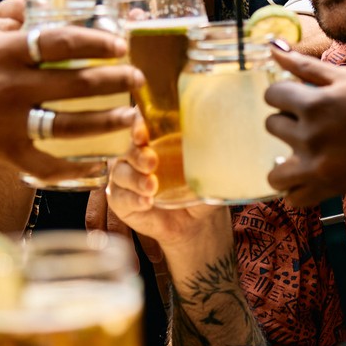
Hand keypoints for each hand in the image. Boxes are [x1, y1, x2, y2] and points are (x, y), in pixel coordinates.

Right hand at [0, 21, 139, 185]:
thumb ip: (9, 26)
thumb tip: (34, 10)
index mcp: (4, 50)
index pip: (59, 40)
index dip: (95, 41)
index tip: (120, 44)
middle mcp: (9, 84)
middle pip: (73, 81)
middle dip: (113, 80)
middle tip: (138, 79)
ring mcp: (7, 120)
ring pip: (68, 124)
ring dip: (106, 121)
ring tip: (131, 118)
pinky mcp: (3, 151)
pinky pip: (47, 164)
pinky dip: (75, 169)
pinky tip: (99, 166)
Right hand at [106, 124, 228, 249]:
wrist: (195, 223)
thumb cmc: (198, 189)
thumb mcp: (208, 172)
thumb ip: (211, 160)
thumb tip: (226, 148)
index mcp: (156, 139)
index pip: (141, 123)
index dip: (138, 123)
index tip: (143, 131)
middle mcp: (137, 154)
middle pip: (128, 147)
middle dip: (138, 154)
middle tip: (151, 162)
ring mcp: (126, 176)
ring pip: (120, 172)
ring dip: (135, 179)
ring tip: (152, 188)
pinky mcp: (121, 199)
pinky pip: (120, 197)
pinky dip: (132, 200)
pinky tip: (146, 203)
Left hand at [263, 47, 345, 206]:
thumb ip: (306, 65)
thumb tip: (272, 47)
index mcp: (315, 103)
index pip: (272, 94)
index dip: (285, 92)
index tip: (301, 96)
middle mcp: (310, 136)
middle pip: (272, 126)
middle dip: (288, 121)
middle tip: (313, 122)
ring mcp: (317, 166)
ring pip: (275, 171)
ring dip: (284, 161)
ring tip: (304, 153)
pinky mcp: (328, 188)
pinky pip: (294, 198)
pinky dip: (297, 190)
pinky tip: (310, 175)